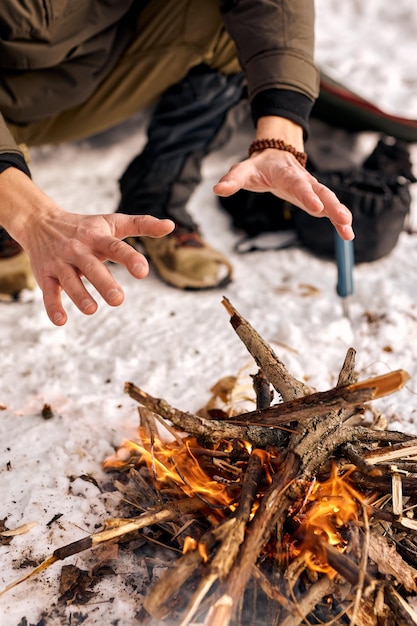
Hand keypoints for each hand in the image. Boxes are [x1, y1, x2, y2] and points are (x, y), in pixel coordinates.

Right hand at [0, 168, 173, 324]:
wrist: (40, 222)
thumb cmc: (86, 226)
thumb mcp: (112, 222)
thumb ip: (142, 224)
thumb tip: (171, 225)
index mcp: (97, 237)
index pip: (115, 247)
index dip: (129, 258)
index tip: (143, 271)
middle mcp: (78, 249)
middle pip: (92, 267)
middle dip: (104, 283)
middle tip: (119, 300)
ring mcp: (60, 262)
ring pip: (69, 281)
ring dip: (79, 295)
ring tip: (92, 309)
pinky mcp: (45, 275)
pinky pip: (48, 292)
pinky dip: (52, 306)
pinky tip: (61, 321)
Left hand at [213, 148, 353, 240]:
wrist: (276, 154)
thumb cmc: (258, 166)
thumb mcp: (243, 171)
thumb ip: (232, 180)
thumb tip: (218, 189)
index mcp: (287, 173)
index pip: (298, 185)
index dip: (307, 196)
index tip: (316, 208)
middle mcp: (304, 180)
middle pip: (321, 193)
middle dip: (333, 207)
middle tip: (344, 221)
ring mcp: (312, 188)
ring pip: (329, 200)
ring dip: (340, 215)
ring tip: (349, 233)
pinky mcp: (316, 197)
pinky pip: (330, 207)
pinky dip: (339, 219)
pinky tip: (347, 233)